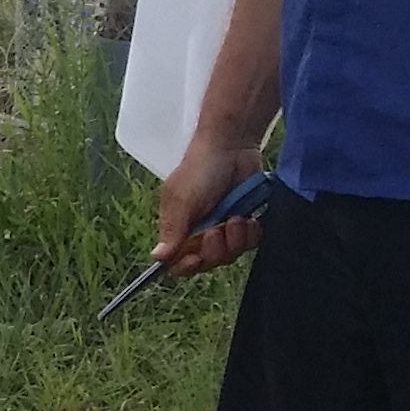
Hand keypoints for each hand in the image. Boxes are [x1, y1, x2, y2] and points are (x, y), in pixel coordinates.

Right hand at [151, 134, 264, 277]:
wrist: (232, 146)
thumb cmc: (200, 167)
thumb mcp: (181, 199)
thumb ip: (173, 229)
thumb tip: (157, 257)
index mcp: (179, 227)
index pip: (179, 261)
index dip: (188, 264)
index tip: (196, 256)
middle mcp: (200, 230)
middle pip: (208, 262)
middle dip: (216, 249)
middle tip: (218, 228)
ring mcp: (224, 227)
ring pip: (230, 255)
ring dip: (236, 240)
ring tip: (236, 218)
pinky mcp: (245, 223)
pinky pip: (250, 244)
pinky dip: (252, 235)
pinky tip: (249, 220)